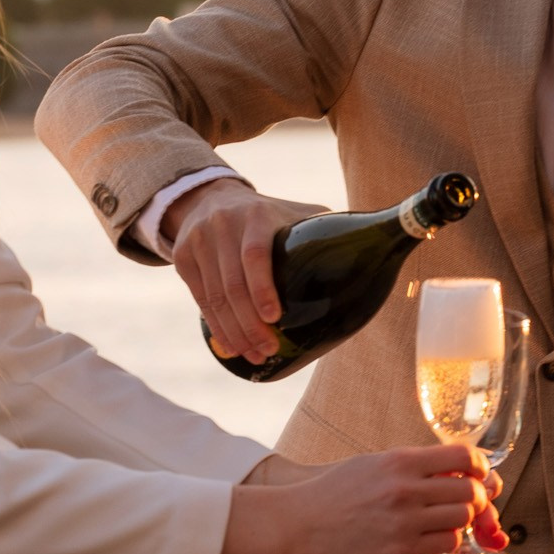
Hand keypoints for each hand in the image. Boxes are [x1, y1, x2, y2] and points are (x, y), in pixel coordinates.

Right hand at [163, 179, 320, 364]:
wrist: (210, 198)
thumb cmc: (265, 216)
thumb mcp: (292, 212)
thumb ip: (323, 227)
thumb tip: (370, 249)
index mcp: (256, 215)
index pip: (254, 255)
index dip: (263, 288)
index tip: (275, 318)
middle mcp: (222, 226)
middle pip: (233, 286)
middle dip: (251, 325)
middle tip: (269, 350)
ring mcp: (198, 242)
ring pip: (215, 298)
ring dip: (235, 333)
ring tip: (255, 355)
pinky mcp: (182, 258)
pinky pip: (200, 299)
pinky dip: (217, 327)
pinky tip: (232, 345)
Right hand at [220, 446, 491, 553]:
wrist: (302, 524)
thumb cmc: (336, 492)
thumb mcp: (374, 464)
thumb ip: (413, 465)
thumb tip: (457, 470)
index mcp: (400, 461)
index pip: (464, 457)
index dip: (480, 467)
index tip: (479, 474)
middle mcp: (405, 490)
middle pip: (471, 492)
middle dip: (478, 497)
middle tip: (470, 503)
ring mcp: (404, 523)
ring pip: (463, 519)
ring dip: (462, 520)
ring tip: (446, 520)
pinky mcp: (401, 552)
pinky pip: (445, 544)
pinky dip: (446, 540)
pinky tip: (432, 536)